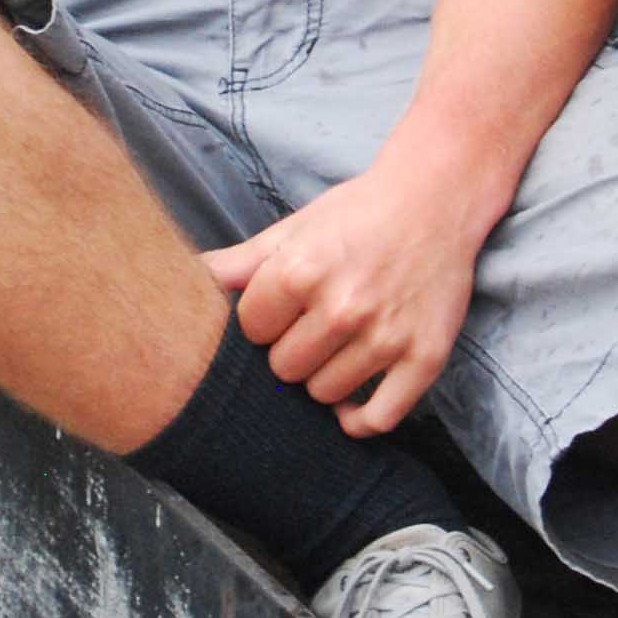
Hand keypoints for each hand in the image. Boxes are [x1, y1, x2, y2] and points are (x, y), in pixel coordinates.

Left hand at [203, 165, 487, 437]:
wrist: (436, 197)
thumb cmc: (358, 213)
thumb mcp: (295, 229)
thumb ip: (240, 263)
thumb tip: (182, 278)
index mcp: (302, 271)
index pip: (252, 333)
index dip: (263, 322)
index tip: (281, 309)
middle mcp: (344, 307)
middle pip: (285, 371)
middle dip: (291, 352)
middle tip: (313, 326)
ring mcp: (387, 336)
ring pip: (326, 396)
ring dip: (326, 378)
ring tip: (339, 346)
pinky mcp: (425, 357)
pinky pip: (379, 418)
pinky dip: (361, 420)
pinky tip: (353, 403)